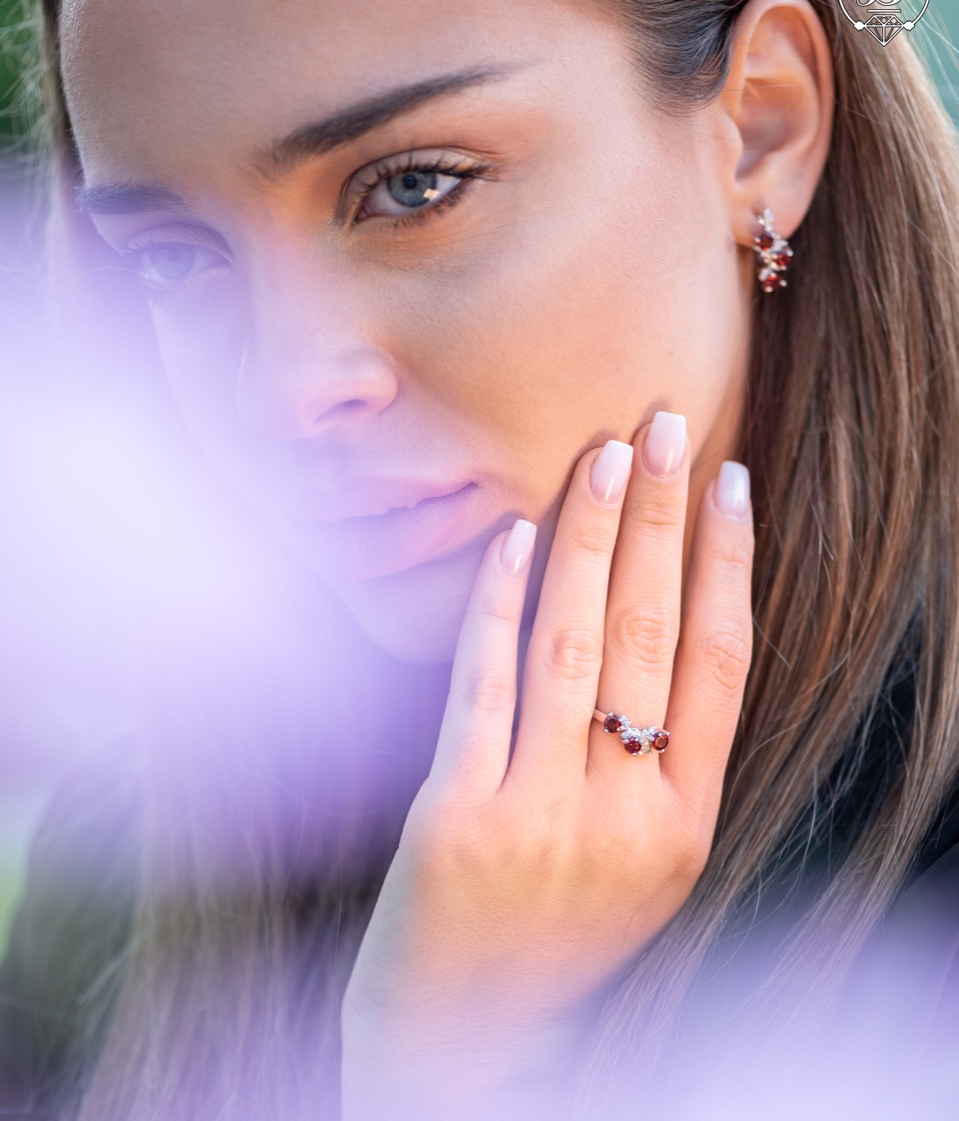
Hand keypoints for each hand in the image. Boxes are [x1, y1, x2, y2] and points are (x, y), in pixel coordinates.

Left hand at [340, 412, 754, 1114]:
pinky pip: (485, 686)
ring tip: (600, 457)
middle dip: (660, 518)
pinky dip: (498, 602)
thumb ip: (653, 758)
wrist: (463, 1045)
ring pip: (574, 645)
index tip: (729, 480)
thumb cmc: (554, 934)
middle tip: (665, 424)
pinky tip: (512, 536)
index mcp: (686, 825)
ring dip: (587, 537)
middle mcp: (628, 818)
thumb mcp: (635, 860)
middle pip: (651, 634)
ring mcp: (543, 819)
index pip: (722, 665)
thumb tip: (652, 611)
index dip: (728, 564)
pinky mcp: (459, 820)